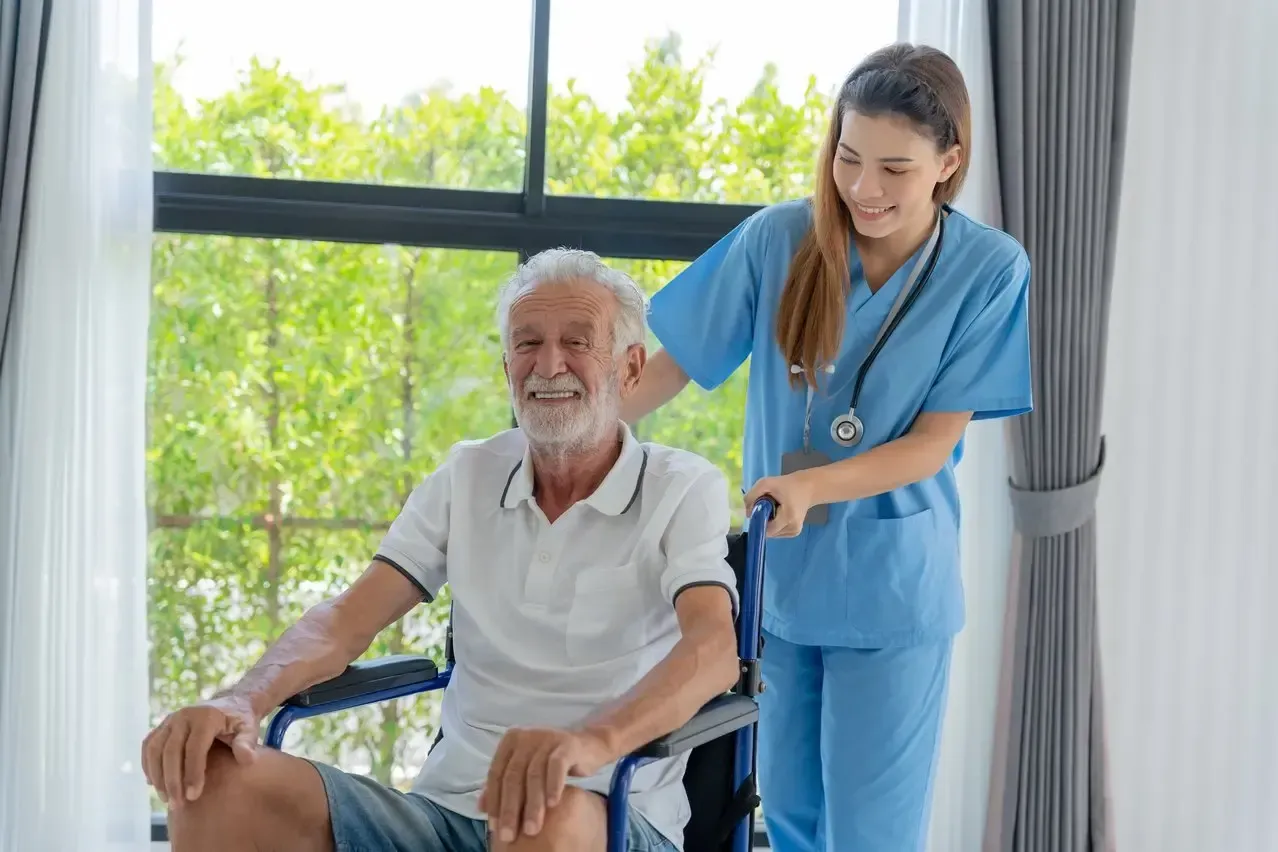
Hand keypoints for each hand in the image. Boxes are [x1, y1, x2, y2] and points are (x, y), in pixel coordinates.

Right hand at [141, 694, 259, 806]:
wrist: (229, 703)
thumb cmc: (241, 720)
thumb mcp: (249, 728)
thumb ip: (247, 743)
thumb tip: (247, 760)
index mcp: (206, 717)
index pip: (194, 748)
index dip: (192, 773)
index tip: (193, 797)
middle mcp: (184, 716)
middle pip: (170, 751)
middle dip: (172, 781)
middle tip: (177, 805)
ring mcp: (170, 720)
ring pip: (154, 750)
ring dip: (157, 776)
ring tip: (166, 799)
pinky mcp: (161, 726)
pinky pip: (148, 746)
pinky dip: (148, 766)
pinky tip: (155, 784)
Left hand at [477, 727, 611, 842]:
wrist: (589, 745)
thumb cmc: (551, 762)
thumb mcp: (525, 770)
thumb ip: (503, 786)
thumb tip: (480, 808)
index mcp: (510, 741)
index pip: (496, 774)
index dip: (494, 802)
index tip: (495, 828)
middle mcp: (526, 736)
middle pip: (513, 776)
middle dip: (510, 809)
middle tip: (510, 835)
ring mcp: (546, 737)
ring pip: (534, 775)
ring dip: (532, 805)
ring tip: (532, 829)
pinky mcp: (566, 743)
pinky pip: (557, 766)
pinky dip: (553, 786)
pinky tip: (553, 805)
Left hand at [745, 470, 818, 537]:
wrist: (808, 487)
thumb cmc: (787, 484)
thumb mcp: (766, 483)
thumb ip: (752, 496)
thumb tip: (748, 514)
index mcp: (789, 518)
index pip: (766, 530)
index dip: (759, 520)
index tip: (759, 509)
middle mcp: (793, 529)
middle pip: (768, 532)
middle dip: (763, 520)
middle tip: (767, 505)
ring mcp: (794, 532)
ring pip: (772, 533)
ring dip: (768, 522)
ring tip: (774, 508)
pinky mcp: (794, 533)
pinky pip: (777, 532)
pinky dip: (774, 524)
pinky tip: (778, 513)